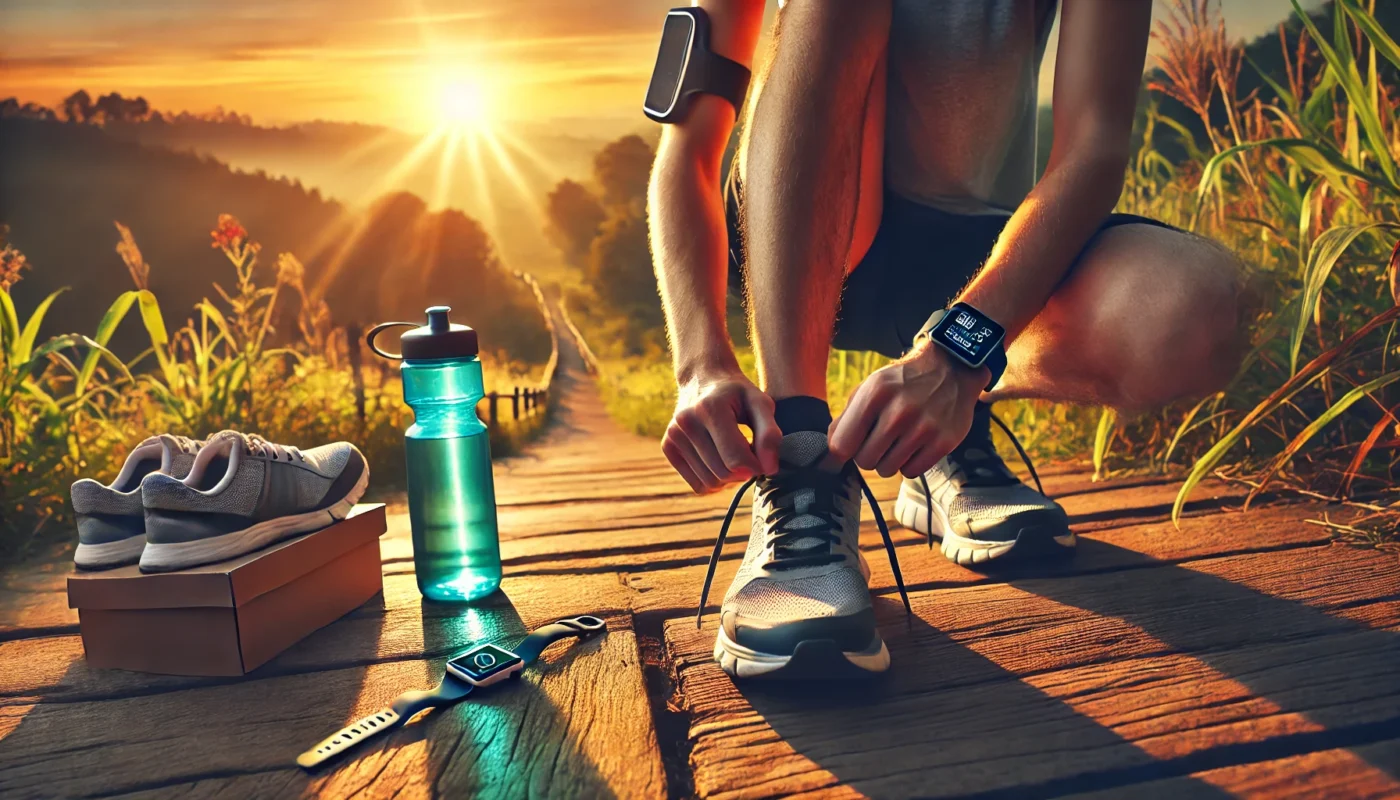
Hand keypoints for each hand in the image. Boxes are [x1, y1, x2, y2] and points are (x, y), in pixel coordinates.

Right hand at [663, 368, 781, 493]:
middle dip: (744, 472)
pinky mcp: (668, 446)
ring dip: (729, 478)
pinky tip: (721, 461)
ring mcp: (673, 435)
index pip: (737, 460)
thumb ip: (770, 434)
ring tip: (736, 457)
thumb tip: (769, 469)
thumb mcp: (761, 403)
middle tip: (750, 454)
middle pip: (723, 474)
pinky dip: (714, 480)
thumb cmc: (737, 393)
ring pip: (710, 483)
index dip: (757, 466)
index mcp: (710, 408)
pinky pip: (697, 485)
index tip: (763, 456)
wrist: (703, 378)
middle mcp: (686, 422)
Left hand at [828, 344, 986, 478]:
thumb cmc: (903, 382)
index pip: (842, 445)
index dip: (843, 451)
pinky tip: (915, 445)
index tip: (850, 447)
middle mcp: (900, 410)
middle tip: (879, 440)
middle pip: (865, 461)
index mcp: (875, 393)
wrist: (951, 369)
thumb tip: (830, 454)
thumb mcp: (869, 388)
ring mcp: (924, 427)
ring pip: (887, 470)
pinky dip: (910, 463)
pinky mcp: (944, 441)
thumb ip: (845, 419)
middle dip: (868, 455)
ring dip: (889, 460)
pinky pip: (912, 472)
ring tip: (898, 441)